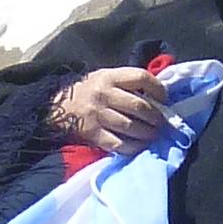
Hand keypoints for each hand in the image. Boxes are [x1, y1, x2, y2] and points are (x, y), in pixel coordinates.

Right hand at [51, 64, 172, 152]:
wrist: (58, 105)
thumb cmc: (90, 91)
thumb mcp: (106, 78)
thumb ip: (128, 83)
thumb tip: (158, 97)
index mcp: (110, 76)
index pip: (141, 77)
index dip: (158, 89)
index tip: (164, 100)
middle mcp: (104, 94)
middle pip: (139, 106)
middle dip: (156, 117)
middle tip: (162, 123)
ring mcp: (97, 115)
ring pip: (131, 126)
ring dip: (148, 134)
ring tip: (154, 135)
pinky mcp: (92, 133)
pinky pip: (118, 144)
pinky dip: (133, 147)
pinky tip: (139, 146)